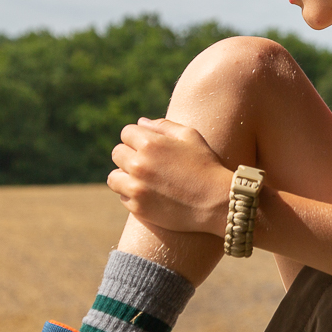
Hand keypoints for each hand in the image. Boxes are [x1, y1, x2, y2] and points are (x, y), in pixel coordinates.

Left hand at [107, 118, 231, 235]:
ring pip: (114, 177)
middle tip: (147, 165)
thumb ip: (164, 125)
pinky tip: (150, 195)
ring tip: (143, 180)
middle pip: (117, 153)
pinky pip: (123, 198)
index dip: (137, 139)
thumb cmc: (207, 166)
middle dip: (129, 156)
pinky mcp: (138, 207)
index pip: (126, 133)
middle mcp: (138, 164)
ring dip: (125, 177)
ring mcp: (136, 187)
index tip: (148, 147)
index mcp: (150, 143)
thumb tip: (141, 123)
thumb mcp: (191, 137)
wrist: (217, 202)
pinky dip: (132, 196)